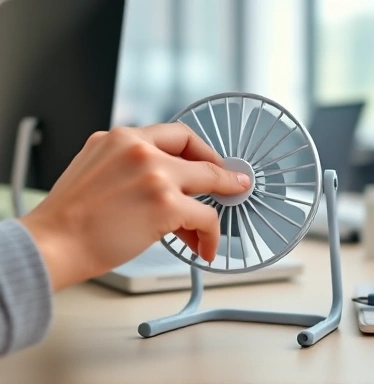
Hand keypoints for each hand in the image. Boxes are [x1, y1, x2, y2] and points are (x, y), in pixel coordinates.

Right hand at [19, 123, 249, 290]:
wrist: (52, 244)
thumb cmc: (71, 218)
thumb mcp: (97, 171)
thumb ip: (132, 166)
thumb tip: (168, 183)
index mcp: (120, 137)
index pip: (174, 133)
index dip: (199, 150)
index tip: (208, 163)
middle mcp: (139, 148)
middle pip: (197, 153)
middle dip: (219, 173)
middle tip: (229, 186)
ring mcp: (155, 174)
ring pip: (209, 183)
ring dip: (215, 210)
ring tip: (212, 232)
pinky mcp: (165, 203)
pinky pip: (206, 216)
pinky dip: (212, 234)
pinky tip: (205, 247)